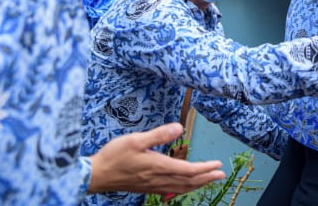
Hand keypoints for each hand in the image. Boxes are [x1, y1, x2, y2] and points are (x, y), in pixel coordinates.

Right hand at [87, 123, 224, 194]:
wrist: (96, 175)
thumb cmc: (114, 156)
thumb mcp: (136, 139)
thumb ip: (159, 134)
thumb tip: (179, 127)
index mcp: (158, 166)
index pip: (188, 170)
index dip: (205, 168)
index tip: (217, 165)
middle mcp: (158, 178)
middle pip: (188, 181)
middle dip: (206, 178)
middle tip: (221, 174)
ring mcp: (152, 185)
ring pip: (180, 188)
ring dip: (197, 184)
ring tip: (208, 180)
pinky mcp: (146, 187)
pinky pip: (170, 191)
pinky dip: (182, 188)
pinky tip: (183, 187)